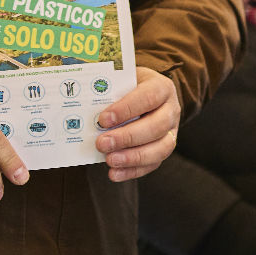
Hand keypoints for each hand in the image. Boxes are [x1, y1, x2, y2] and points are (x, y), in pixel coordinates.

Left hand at [95, 67, 180, 181]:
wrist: (143, 95)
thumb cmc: (127, 87)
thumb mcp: (121, 81)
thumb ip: (107, 92)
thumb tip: (83, 106)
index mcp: (161, 88)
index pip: (149, 97)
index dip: (127, 109)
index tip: (103, 119)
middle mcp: (171, 110)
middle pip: (157, 126)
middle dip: (128, 137)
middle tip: (102, 143)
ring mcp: (171, 131)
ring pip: (161, 148)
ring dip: (134, 157)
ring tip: (109, 160)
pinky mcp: (165, 148)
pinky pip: (154, 163)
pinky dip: (133, 171)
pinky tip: (114, 173)